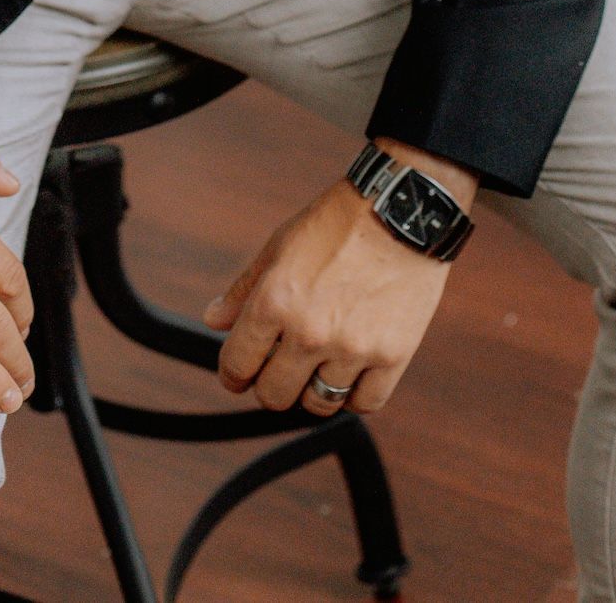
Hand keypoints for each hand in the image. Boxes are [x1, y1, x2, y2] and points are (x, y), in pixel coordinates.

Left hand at [199, 175, 455, 416]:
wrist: (402, 210)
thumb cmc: (336, 223)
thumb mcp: (279, 246)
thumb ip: (243, 290)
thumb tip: (213, 321)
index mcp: (274, 302)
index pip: (237, 367)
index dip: (233, 375)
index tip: (241, 374)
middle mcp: (309, 332)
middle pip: (275, 395)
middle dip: (271, 385)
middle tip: (281, 369)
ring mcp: (352, 348)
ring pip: (319, 404)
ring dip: (313, 391)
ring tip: (319, 367)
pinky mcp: (392, 356)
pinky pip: (365, 403)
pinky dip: (355, 394)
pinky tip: (351, 371)